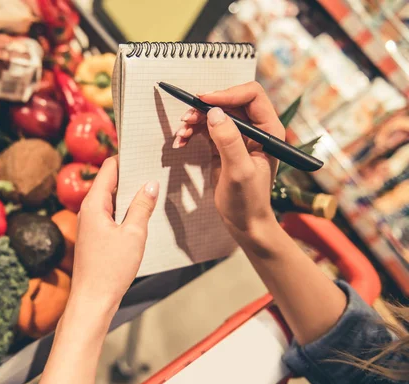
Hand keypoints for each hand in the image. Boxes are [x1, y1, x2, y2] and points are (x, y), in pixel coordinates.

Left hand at [70, 156, 158, 309]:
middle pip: (109, 182)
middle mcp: (88, 210)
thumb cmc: (110, 270)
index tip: (144, 155)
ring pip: (111, 200)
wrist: (92, 301)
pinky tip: (141, 216)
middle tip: (154, 171)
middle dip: (130, 176)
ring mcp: (90, 224)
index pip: (109, 168)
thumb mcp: (134, 235)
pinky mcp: (94, 236)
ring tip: (152, 191)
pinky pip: (110, 214)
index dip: (125, 159)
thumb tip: (150, 184)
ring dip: (129, 196)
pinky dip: (124, 211)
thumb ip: (142, 206)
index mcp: (94, 204)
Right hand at [174, 81, 283, 237]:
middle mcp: (255, 129)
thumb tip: (214, 113)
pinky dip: (192, 132)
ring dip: (195, 121)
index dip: (227, 95)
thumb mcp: (239, 171)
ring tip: (181, 134)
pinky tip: (181, 142)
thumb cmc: (248, 201)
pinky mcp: (223, 145)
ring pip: (214, 115)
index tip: (204, 101)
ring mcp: (238, 137)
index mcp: (269, 130)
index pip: (251, 96)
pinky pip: (206, 129)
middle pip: (228, 102)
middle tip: (186, 119)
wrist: (244, 222)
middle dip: (205, 108)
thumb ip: (228, 141)